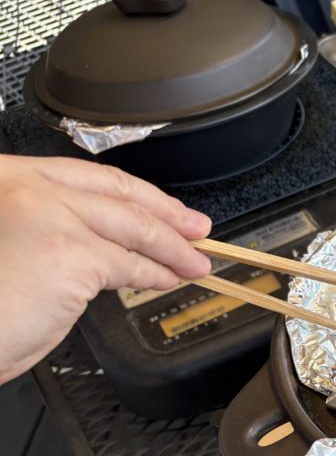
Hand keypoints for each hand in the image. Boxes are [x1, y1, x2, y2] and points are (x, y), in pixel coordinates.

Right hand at [0, 155, 211, 382]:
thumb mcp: (16, 245)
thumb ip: (54, 230)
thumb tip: (114, 242)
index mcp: (7, 177)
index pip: (86, 176)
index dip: (134, 192)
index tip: (164, 206)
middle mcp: (24, 186)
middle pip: (115, 194)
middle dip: (165, 213)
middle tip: (196, 228)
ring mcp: (49, 214)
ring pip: (132, 227)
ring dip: (172, 247)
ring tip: (195, 261)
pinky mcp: (71, 252)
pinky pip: (130, 263)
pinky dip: (157, 273)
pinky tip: (168, 279)